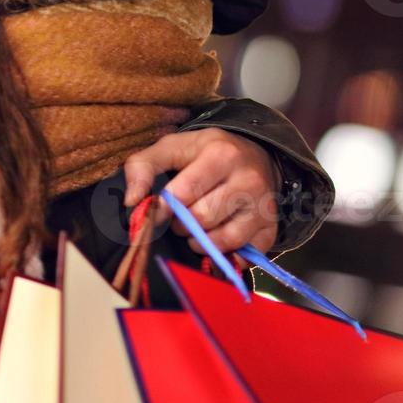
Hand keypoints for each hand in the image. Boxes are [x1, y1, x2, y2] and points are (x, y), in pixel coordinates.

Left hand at [122, 128, 280, 255]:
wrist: (256, 155)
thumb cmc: (204, 153)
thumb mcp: (172, 147)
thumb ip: (143, 166)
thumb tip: (131, 201)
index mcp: (221, 154)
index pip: (185, 191)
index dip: (163, 208)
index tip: (155, 213)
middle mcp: (248, 179)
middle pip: (203, 218)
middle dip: (181, 224)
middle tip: (178, 218)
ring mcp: (263, 205)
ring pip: (224, 239)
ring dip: (200, 241)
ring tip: (193, 230)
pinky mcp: (271, 227)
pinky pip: (246, 255)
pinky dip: (225, 256)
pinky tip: (215, 242)